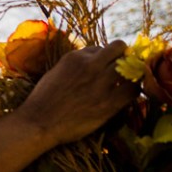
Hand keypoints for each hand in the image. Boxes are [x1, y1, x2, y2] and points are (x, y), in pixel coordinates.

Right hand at [17, 41, 135, 145]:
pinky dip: (133, 91)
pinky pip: (133, 90)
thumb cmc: (42, 101)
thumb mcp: (55, 73)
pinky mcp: (109, 103)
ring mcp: (102, 83)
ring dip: (129, 73)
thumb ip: (74, 65)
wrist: (38, 124)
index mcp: (75, 57)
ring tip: (125, 82)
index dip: (103, 57)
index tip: (103, 67)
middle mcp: (91, 65)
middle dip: (121, 56)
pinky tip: (126, 95)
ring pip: (130, 67)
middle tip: (120, 68)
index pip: (100, 48)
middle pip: (119, 48)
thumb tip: (89, 62)